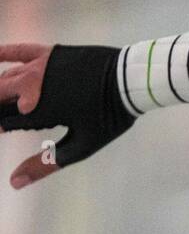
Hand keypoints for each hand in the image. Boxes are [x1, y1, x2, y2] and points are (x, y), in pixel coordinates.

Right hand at [0, 42, 136, 189]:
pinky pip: (19, 50)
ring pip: (7, 78)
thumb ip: (46, 163)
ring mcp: (40, 68)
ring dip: (1, 90)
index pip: (5, 121)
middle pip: (1, 96)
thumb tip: (15, 182)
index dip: (2, 127)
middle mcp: (33, 87)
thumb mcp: (81, 146)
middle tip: (6, 119)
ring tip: (3, 100)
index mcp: (40, 111)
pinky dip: (3, 54)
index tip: (3, 132)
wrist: (130, 80)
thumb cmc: (109, 118)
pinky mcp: (49, 53)